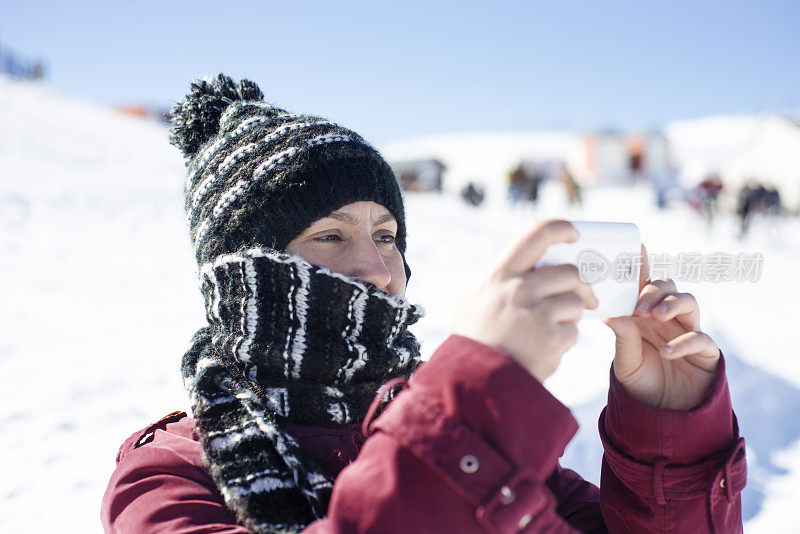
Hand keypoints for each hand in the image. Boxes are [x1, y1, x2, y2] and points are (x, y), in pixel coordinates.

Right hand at [454, 219, 597, 382]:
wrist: (474, 381)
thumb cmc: (474, 338)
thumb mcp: (474, 298)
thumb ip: (500, 278)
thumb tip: (529, 262)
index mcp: (500, 274)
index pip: (538, 234)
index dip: (562, 228)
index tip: (575, 234)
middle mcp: (520, 288)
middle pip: (570, 273)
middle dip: (580, 285)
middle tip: (584, 297)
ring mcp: (538, 314)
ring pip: (576, 302)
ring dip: (571, 315)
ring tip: (551, 328)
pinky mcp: (552, 339)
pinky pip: (573, 332)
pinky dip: (564, 341)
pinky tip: (545, 349)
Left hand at [604, 245, 720, 409]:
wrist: (662, 415)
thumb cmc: (641, 383)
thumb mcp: (625, 362)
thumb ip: (623, 338)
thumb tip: (612, 314)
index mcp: (644, 316)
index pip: (643, 285)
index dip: (641, 266)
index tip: (637, 248)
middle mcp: (667, 319)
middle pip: (668, 287)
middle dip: (655, 290)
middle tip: (640, 307)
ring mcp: (688, 331)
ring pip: (689, 301)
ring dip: (672, 304)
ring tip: (655, 317)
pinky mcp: (706, 352)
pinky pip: (700, 338)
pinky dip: (684, 342)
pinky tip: (667, 352)